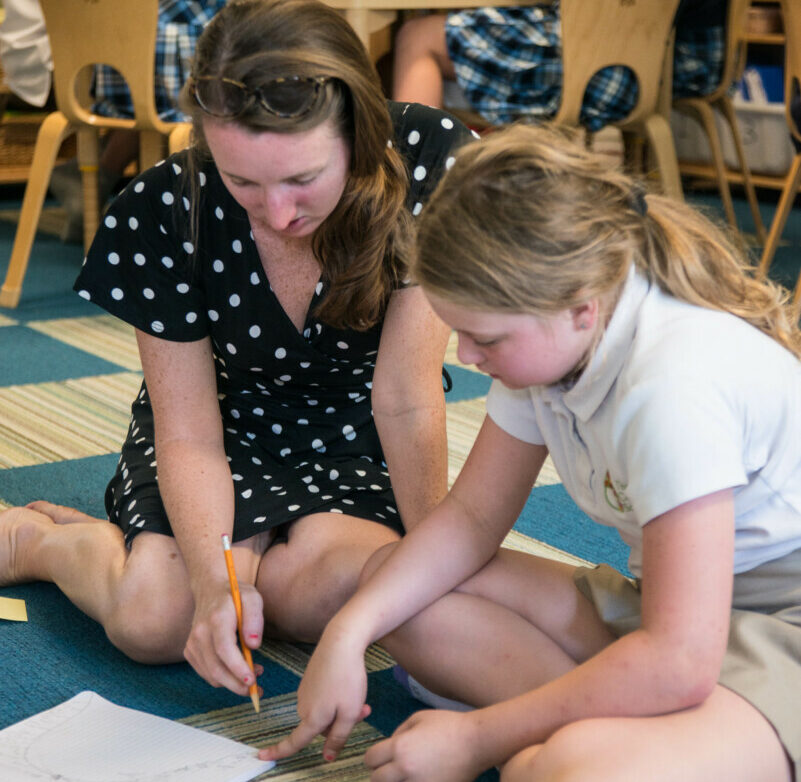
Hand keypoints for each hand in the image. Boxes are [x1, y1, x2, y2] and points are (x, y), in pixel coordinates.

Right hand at [183, 579, 264, 696]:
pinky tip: (237, 671)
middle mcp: (200, 633)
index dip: (237, 668)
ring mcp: (192, 643)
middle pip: (216, 668)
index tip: (252, 680)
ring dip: (232, 682)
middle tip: (257, 689)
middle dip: (237, 684)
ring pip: (211, 675)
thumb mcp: (252, 598)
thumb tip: (254, 644)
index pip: (224, 649)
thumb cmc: (235, 594)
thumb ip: (255, 618)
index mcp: (216, 619)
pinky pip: (206, 673)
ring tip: (254, 673)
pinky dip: (222, 678)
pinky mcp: (190, 651)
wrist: (209, 588)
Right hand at [260, 624, 369, 762]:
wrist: (341, 642)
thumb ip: (338, 737)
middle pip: (320, 727)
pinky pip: (323, 696)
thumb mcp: (349, 713)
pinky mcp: (311, 678)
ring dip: (341, 709)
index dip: (278, 752)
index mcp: (312, 718)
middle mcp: (304, 705)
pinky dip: (337, 696)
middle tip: (363, 710)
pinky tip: (349, 682)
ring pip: (324, 711)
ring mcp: (306, 690)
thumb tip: (327, 757)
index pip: (294, 742)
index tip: (261, 756)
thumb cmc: (347, 677)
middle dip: (339, 724)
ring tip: (359, 695)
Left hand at [364, 709, 481, 781]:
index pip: (370, 760)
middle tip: (392, 768)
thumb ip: (398, 732)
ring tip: (407, 773)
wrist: (477, 742)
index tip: (380, 756)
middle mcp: (405, 770)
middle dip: (381, 773)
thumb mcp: (418, 718)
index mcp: (400, 748)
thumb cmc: (448, 725)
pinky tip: (420, 777)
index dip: (373, 757)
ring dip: (396, 781)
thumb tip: (388, 747)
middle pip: (377, 780)